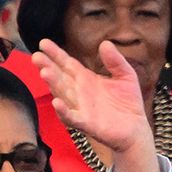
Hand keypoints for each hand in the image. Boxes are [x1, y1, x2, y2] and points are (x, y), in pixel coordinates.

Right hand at [34, 40, 156, 171]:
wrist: (136, 128)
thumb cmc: (128, 102)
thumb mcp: (125, 75)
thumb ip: (115, 60)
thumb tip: (105, 43)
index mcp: (86, 79)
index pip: (67, 64)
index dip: (55, 54)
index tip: (43, 43)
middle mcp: (79, 92)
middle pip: (60, 77)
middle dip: (48, 66)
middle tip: (36, 56)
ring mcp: (80, 108)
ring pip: (63, 94)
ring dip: (53, 84)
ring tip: (44, 72)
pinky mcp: (86, 123)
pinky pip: (72, 117)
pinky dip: (63, 111)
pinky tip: (57, 102)